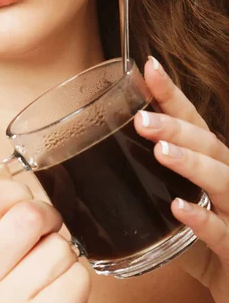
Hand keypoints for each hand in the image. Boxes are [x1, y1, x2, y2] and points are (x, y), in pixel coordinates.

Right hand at [0, 154, 103, 302]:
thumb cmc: (28, 282)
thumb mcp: (4, 239)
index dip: (15, 192)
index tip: (23, 204)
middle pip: (25, 217)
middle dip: (49, 220)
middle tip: (47, 237)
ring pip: (57, 248)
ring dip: (66, 257)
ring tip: (52, 274)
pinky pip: (76, 277)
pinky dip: (79, 282)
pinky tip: (63, 296)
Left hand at [134, 56, 228, 302]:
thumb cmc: (199, 235)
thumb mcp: (171, 202)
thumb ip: (144, 182)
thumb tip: (88, 164)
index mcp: (208, 162)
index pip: (192, 121)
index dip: (171, 94)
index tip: (149, 67)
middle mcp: (224, 178)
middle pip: (206, 143)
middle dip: (175, 127)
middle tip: (141, 118)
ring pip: (221, 179)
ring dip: (190, 163)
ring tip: (161, 151)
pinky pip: (220, 231)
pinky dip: (201, 219)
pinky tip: (178, 209)